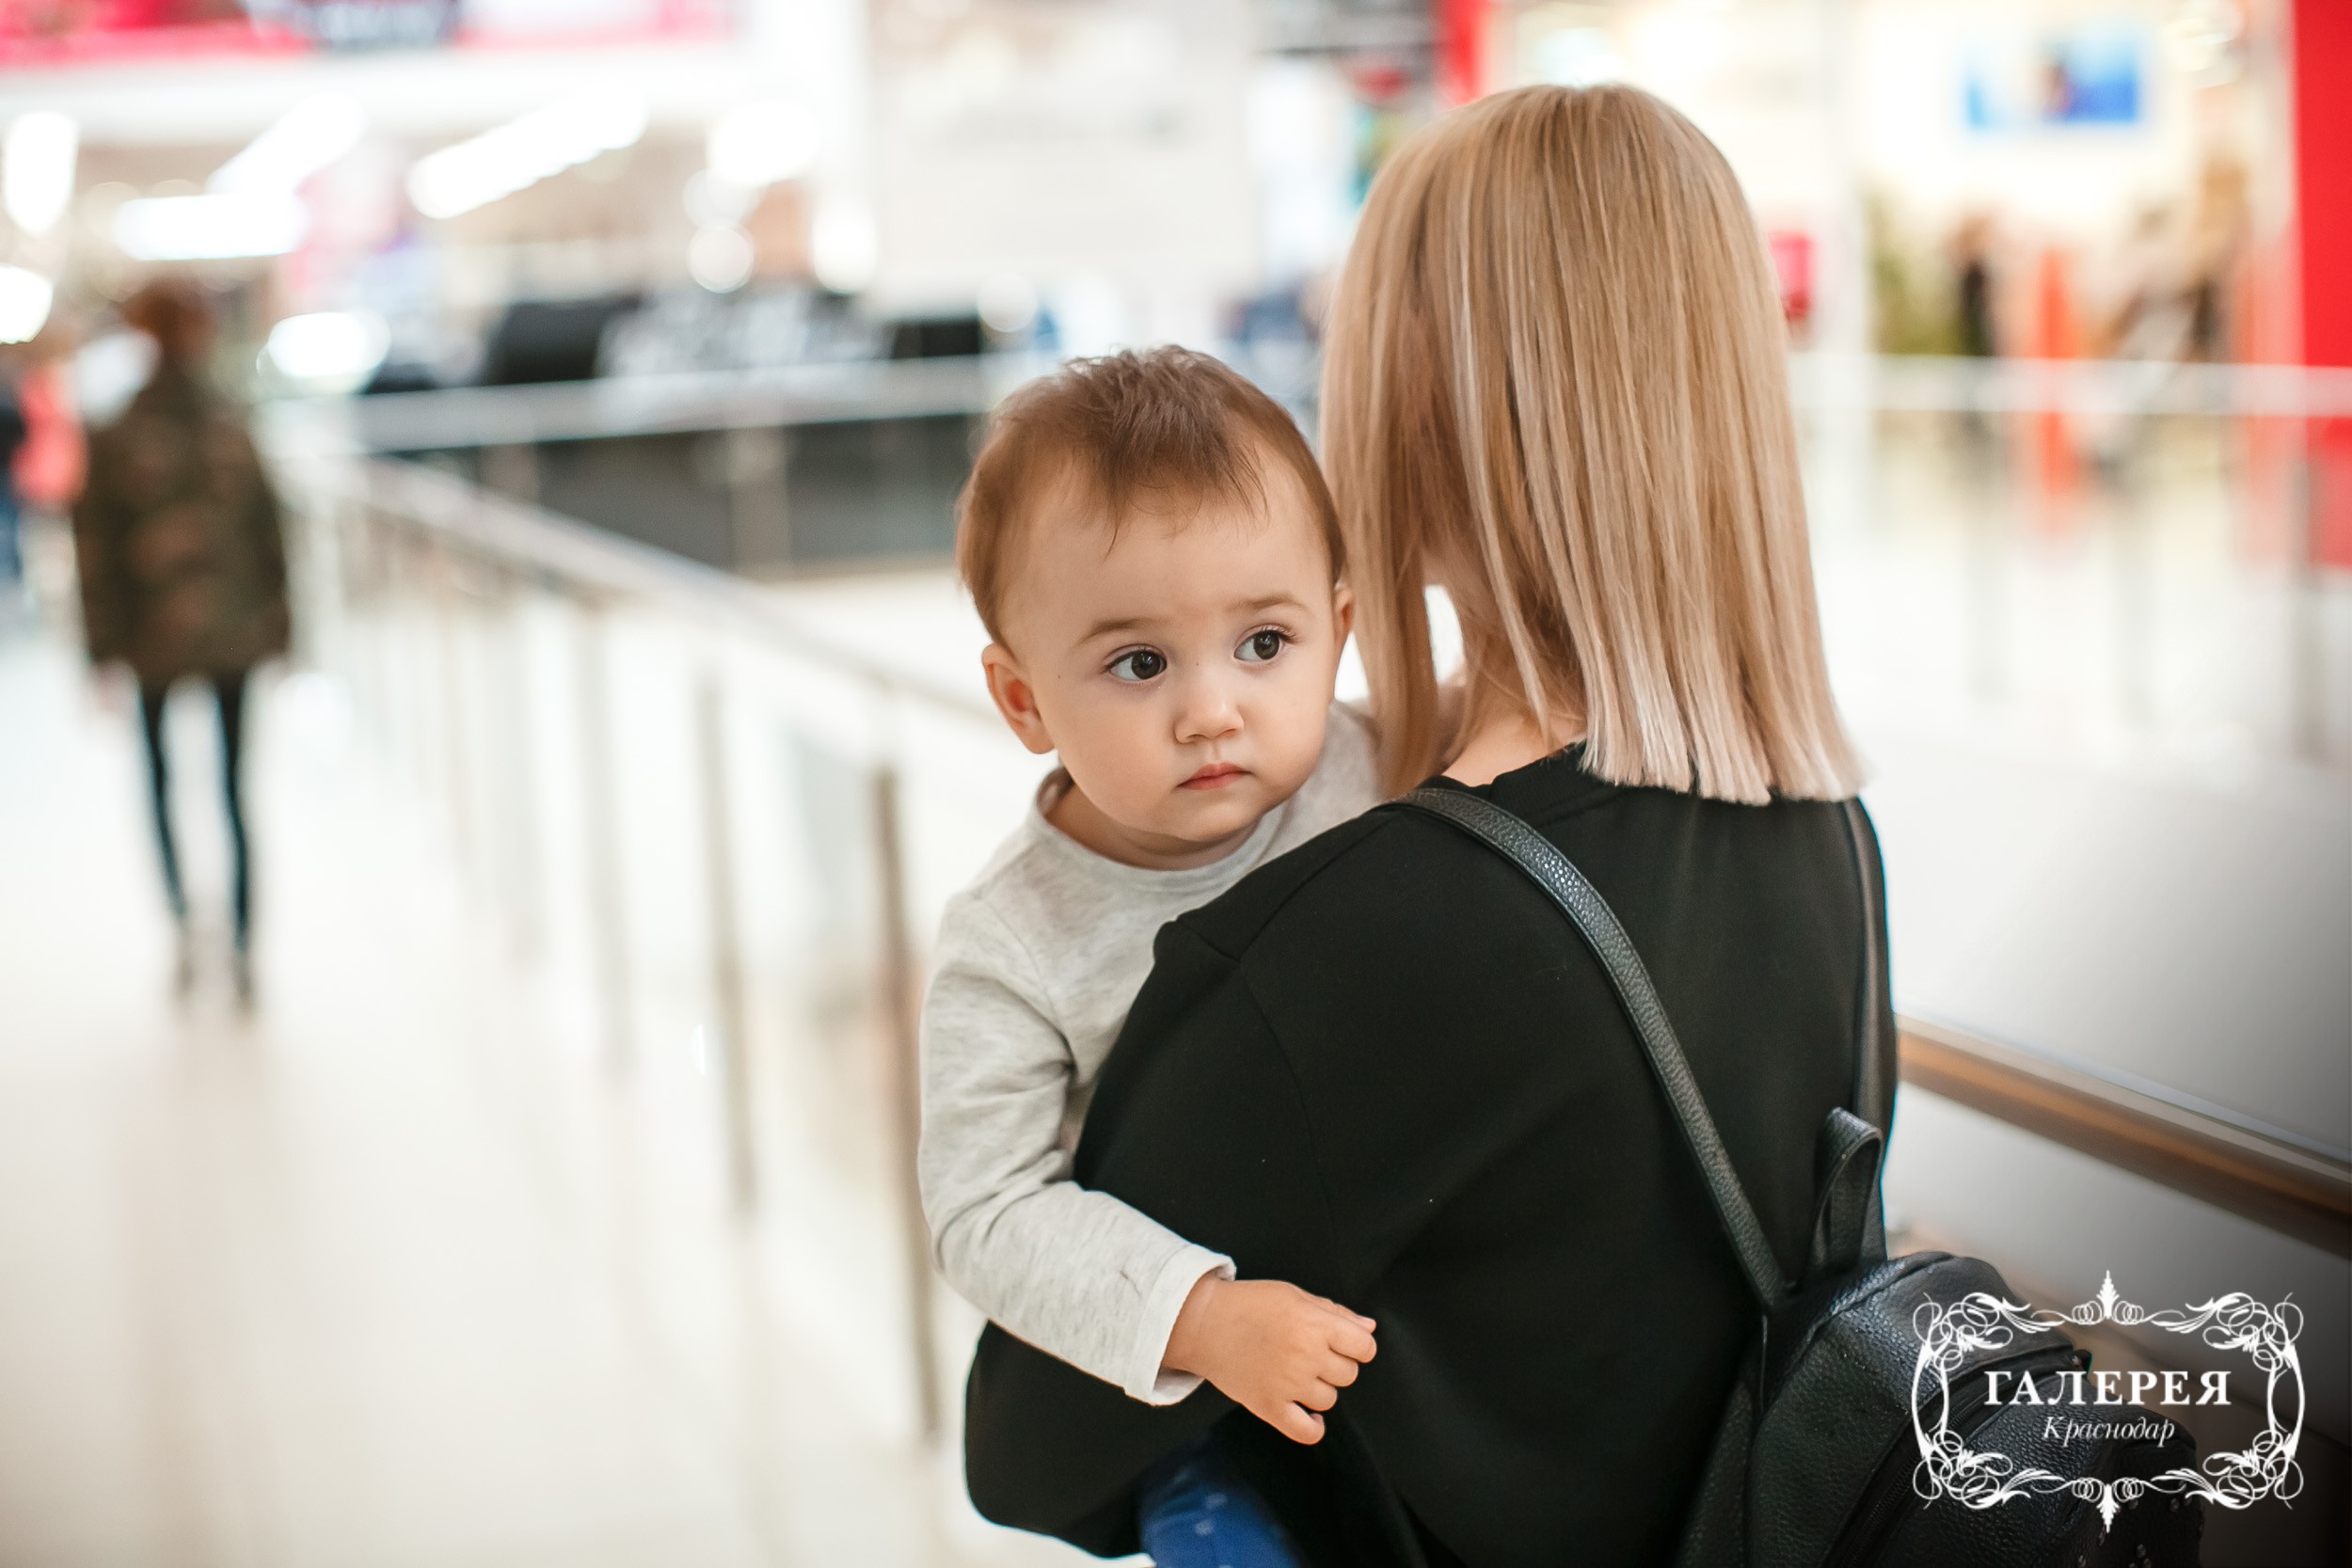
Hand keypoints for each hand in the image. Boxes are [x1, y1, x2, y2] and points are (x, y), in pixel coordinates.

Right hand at [1163, 1274, 1376, 1445]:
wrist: (1202, 1323)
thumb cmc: (1249, 1304)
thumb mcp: (1294, 1295)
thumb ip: (1335, 1312)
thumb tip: (1368, 1328)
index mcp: (1314, 1324)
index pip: (1365, 1347)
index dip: (1357, 1345)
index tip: (1343, 1343)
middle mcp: (1305, 1355)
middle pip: (1349, 1374)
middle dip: (1336, 1364)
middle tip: (1311, 1353)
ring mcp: (1287, 1384)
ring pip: (1329, 1399)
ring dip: (1319, 1388)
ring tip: (1298, 1374)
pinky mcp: (1269, 1407)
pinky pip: (1307, 1432)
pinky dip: (1314, 1426)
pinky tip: (1307, 1413)